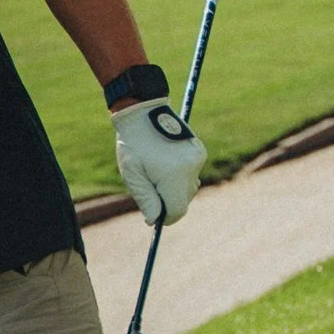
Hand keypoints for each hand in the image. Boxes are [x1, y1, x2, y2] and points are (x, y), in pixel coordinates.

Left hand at [114, 99, 206, 226]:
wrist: (143, 111)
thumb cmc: (133, 144)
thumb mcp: (133, 174)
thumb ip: (146, 199)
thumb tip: (154, 221)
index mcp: (173, 175)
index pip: (177, 209)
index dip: (166, 218)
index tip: (156, 218)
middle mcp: (190, 168)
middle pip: (184, 200)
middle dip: (168, 201)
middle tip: (149, 186)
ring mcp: (197, 159)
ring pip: (189, 187)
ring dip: (174, 188)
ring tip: (155, 171)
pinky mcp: (200, 151)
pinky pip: (191, 174)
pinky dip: (180, 175)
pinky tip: (166, 162)